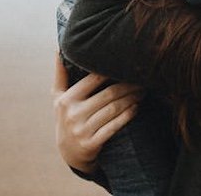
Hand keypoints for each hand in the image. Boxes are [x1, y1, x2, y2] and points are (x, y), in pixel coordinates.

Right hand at [52, 55, 142, 173]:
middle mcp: (72, 114)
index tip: (128, 65)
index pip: (94, 79)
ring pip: (114, 109)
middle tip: (142, 80)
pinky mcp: (91, 144)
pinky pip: (114, 126)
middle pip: (109, 94)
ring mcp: (81, 130)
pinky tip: (136, 108)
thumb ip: (61, 73)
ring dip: (132, 99)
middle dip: (129, 86)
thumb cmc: (68, 117)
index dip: (113, 70)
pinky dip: (128, 115)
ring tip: (142, 92)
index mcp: (66, 99)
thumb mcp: (59, 97)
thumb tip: (58, 47)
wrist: (69, 153)